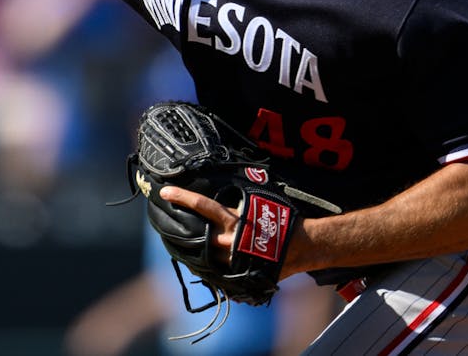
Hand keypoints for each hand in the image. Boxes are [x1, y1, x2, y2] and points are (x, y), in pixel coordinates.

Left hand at [162, 185, 315, 278]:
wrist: (302, 247)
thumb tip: (220, 200)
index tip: (165, 192)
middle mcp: (227, 240)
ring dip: (191, 250)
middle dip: (179, 230)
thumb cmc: (281, 222)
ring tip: (177, 244)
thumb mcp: (258, 206)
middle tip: (165, 224)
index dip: (182, 197)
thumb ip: (236, 205)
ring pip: (202, 256)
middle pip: (195, 234)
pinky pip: (215, 272)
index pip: (202, 206)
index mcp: (232, 220)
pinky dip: (207, 267)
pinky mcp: (237, 274)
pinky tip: (199, 264)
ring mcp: (230, 260)